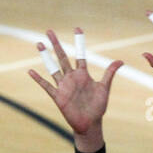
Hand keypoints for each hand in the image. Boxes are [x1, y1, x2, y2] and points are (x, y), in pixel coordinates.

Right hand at [28, 28, 121, 145]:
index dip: (79, 42)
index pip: (80, 54)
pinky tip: (31, 72)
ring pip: (53, 68)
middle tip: (49, 30)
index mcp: (83, 74)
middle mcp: (71, 77)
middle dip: (56, 44)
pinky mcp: (58, 97)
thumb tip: (121, 61)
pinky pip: (47, 86)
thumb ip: (110, 73)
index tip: (77, 28)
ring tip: (39, 44)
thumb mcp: (105, 88)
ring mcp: (63, 86)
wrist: (90, 124)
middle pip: (62, 57)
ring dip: (46, 56)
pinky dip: (39, 79)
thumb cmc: (98, 107)